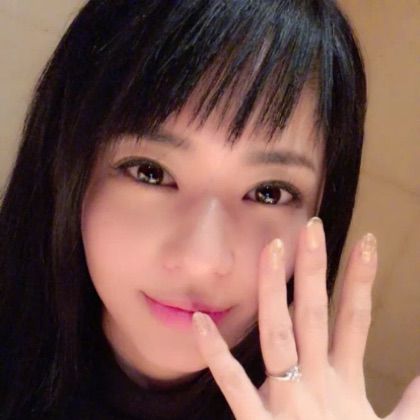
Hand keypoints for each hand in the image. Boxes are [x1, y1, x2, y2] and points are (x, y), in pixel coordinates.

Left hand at [191, 217, 419, 418]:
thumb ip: (411, 402)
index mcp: (345, 384)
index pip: (355, 319)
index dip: (360, 281)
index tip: (364, 243)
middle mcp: (316, 384)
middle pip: (316, 316)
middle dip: (316, 272)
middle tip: (311, 229)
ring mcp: (287, 401)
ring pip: (279, 335)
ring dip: (274, 292)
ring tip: (269, 251)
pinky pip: (233, 384)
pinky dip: (214, 352)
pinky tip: (197, 321)